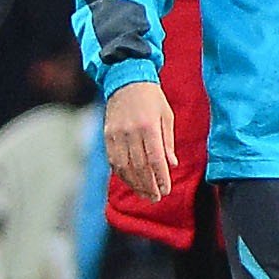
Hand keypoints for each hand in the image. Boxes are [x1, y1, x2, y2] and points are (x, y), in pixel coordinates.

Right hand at [105, 82, 175, 201]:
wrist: (126, 80)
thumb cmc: (152, 98)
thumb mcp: (167, 116)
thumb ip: (168, 142)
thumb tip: (172, 164)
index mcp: (148, 127)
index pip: (155, 159)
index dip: (161, 177)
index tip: (166, 191)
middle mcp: (130, 132)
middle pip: (139, 166)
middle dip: (148, 185)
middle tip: (156, 198)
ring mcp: (116, 134)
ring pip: (124, 166)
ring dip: (135, 184)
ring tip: (145, 195)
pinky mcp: (107, 135)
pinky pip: (113, 160)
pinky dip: (122, 174)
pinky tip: (131, 182)